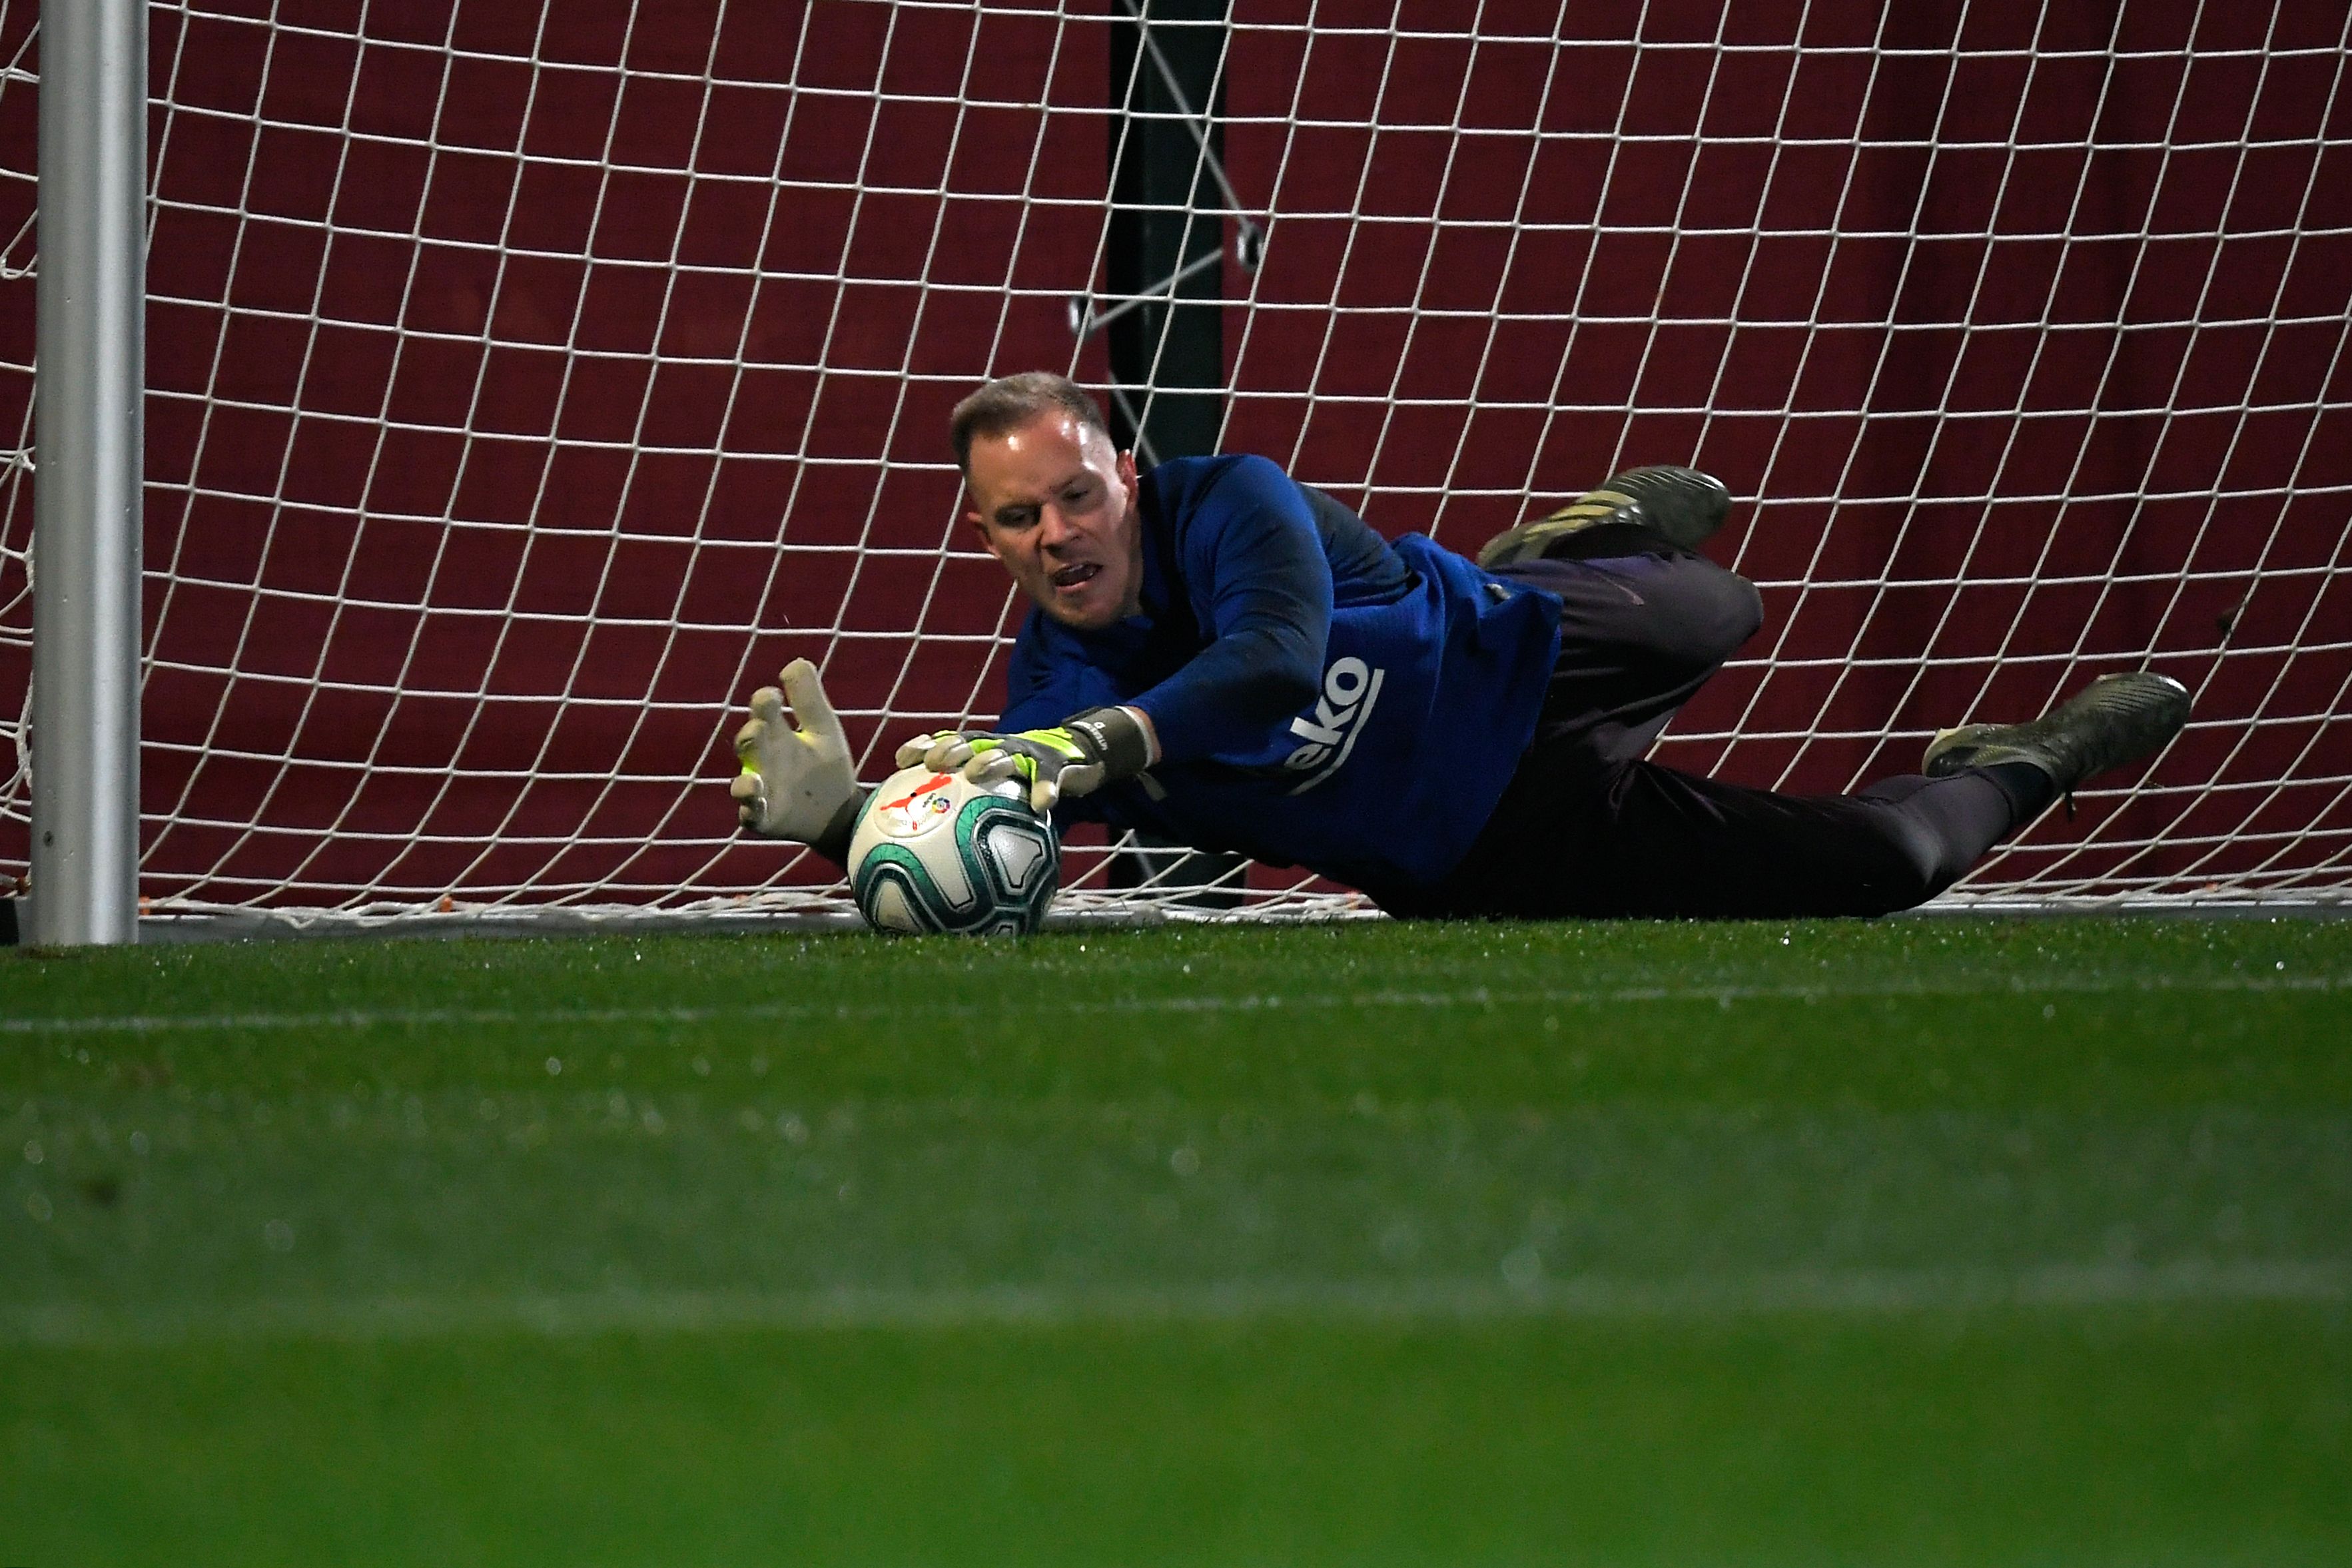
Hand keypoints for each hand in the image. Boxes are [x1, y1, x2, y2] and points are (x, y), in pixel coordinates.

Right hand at [730, 659, 861, 861]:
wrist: (841, 811)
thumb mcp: (823, 728)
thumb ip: (808, 698)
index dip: (765, 702)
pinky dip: (750, 809)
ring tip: (754, 780)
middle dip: (751, 735)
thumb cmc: (826, 766)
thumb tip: (795, 661)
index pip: (764, 712)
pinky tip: (757, 804)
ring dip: (745, 781)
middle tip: (760, 728)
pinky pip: (749, 814)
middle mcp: (763, 759)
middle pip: (748, 743)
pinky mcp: (764, 817)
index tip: (774, 695)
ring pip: (743, 783)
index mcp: (776, 734)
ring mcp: (761, 790)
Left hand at [898, 707, 1154, 813]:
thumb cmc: (1026, 784)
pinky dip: (1045, 788)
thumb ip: (971, 813)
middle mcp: (1001, 747)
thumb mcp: (998, 794)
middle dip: (950, 749)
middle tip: (934, 763)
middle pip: (970, 741)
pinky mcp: (1057, 764)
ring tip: (977, 772)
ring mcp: (1028, 752)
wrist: (1078, 758)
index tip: (900, 759)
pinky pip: (1050, 777)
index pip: (947, 743)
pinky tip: (1042, 805)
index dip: (923, 747)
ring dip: (990, 760)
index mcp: (982, 751)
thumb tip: (934, 852)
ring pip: (1006, 751)